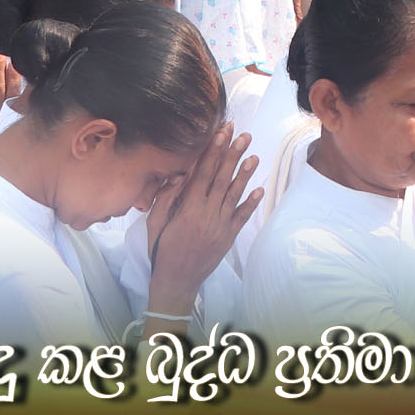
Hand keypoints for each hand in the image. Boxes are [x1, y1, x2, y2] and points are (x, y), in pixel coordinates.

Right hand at [145, 123, 261, 308]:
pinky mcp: (228, 237)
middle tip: (242, 135)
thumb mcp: (155, 223)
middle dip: (232, 155)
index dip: (213, 152)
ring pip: (234, 195)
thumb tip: (178, 174)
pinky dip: (251, 203)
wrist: (177, 280)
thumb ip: (166, 198)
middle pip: (221, 179)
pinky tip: (259, 189)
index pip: (203, 173)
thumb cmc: (161, 249)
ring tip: (253, 155)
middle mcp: (207, 214)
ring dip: (244, 174)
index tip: (221, 134)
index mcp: (187, 209)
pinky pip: (242, 217)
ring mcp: (220, 226)